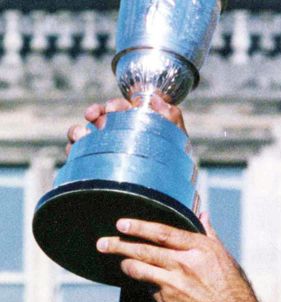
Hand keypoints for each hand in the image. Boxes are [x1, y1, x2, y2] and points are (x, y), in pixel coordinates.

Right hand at [65, 95, 186, 155]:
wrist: (167, 191)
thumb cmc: (173, 161)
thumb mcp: (176, 138)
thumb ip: (171, 117)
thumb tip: (157, 100)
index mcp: (135, 122)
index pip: (122, 108)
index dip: (114, 105)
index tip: (112, 108)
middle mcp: (117, 132)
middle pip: (99, 117)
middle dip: (95, 113)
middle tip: (93, 116)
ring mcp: (104, 147)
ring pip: (83, 133)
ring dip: (78, 130)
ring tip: (80, 135)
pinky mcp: (95, 163)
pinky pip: (78, 153)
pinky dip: (73, 148)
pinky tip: (73, 150)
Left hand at [96, 213, 268, 301]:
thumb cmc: (233, 286)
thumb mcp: (224, 256)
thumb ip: (209, 234)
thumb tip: (203, 215)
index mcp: (200, 249)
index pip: (163, 233)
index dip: (140, 227)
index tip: (122, 223)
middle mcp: (185, 264)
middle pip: (144, 250)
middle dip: (120, 245)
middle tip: (103, 242)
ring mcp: (174, 283)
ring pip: (139, 269)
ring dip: (125, 264)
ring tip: (118, 261)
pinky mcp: (168, 301)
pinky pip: (149, 287)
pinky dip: (145, 282)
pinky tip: (143, 281)